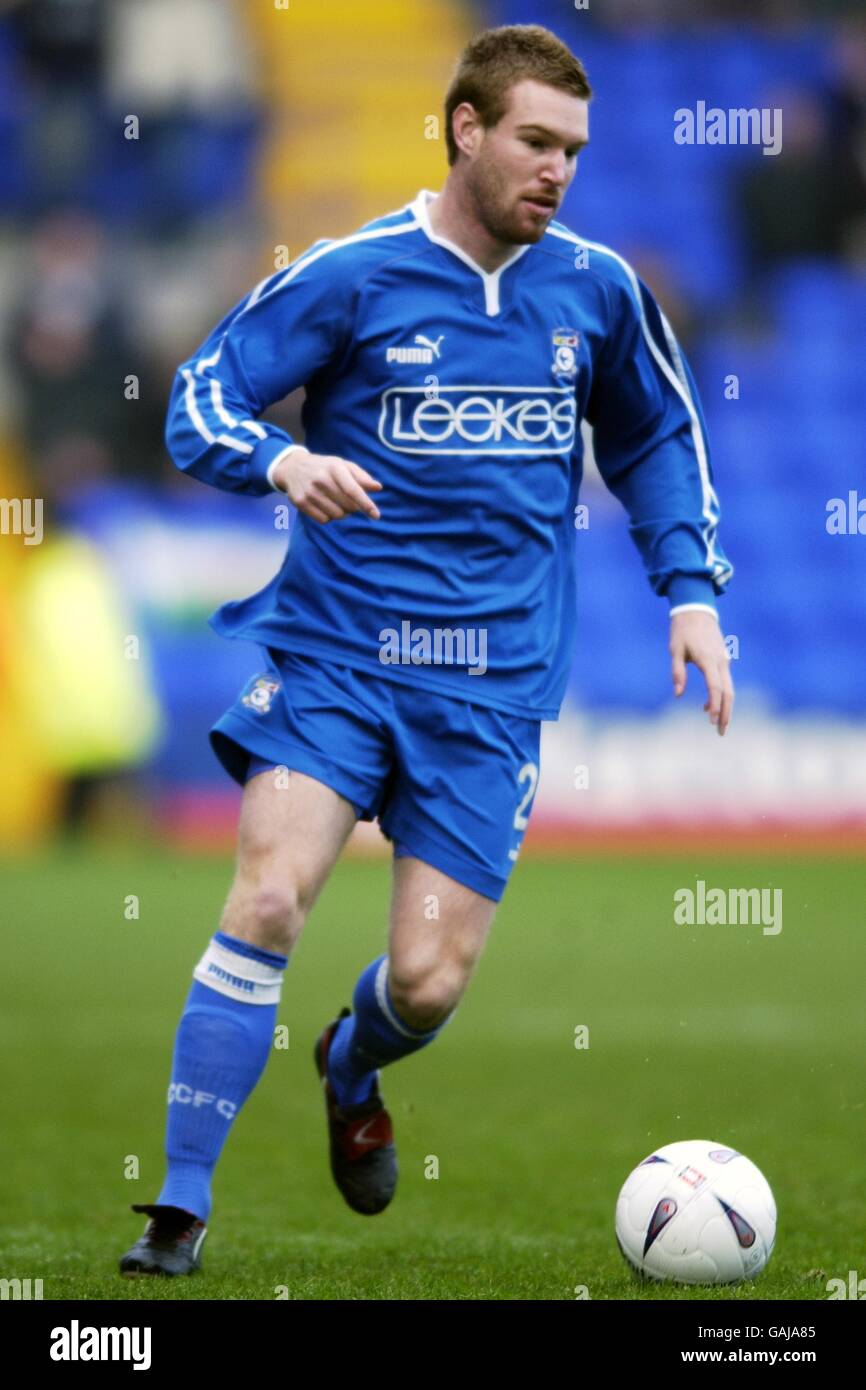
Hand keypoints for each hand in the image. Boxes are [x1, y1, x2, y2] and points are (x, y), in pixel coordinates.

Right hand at [272, 447, 381, 522]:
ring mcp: (309, 491)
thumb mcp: (343, 466)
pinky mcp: (300, 502)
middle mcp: (321, 479)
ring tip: (336, 502)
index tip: (376, 515)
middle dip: (353, 507)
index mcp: (334, 467)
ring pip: (336, 515)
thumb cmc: (325, 468)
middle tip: (348, 500)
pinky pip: (324, 520)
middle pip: (347, 506)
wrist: (293, 468)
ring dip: (341, 513)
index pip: (353, 490)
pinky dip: (328, 517)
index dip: (366, 504)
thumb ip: (361, 477)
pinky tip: (325, 506)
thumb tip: (378, 487)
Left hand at [670, 609, 733, 735]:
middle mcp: (720, 662)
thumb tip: (678, 694)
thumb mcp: (675, 650)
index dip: (715, 706)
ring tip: (716, 724)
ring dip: (725, 707)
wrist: (696, 610)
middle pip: (728, 692)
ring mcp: (724, 660)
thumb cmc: (682, 631)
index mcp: (708, 660)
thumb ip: (677, 672)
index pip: (716, 688)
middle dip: (726, 713)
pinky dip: (720, 695)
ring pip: (729, 688)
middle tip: (720, 732)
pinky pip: (724, 681)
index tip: (711, 721)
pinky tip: (707, 706)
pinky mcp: (723, 659)